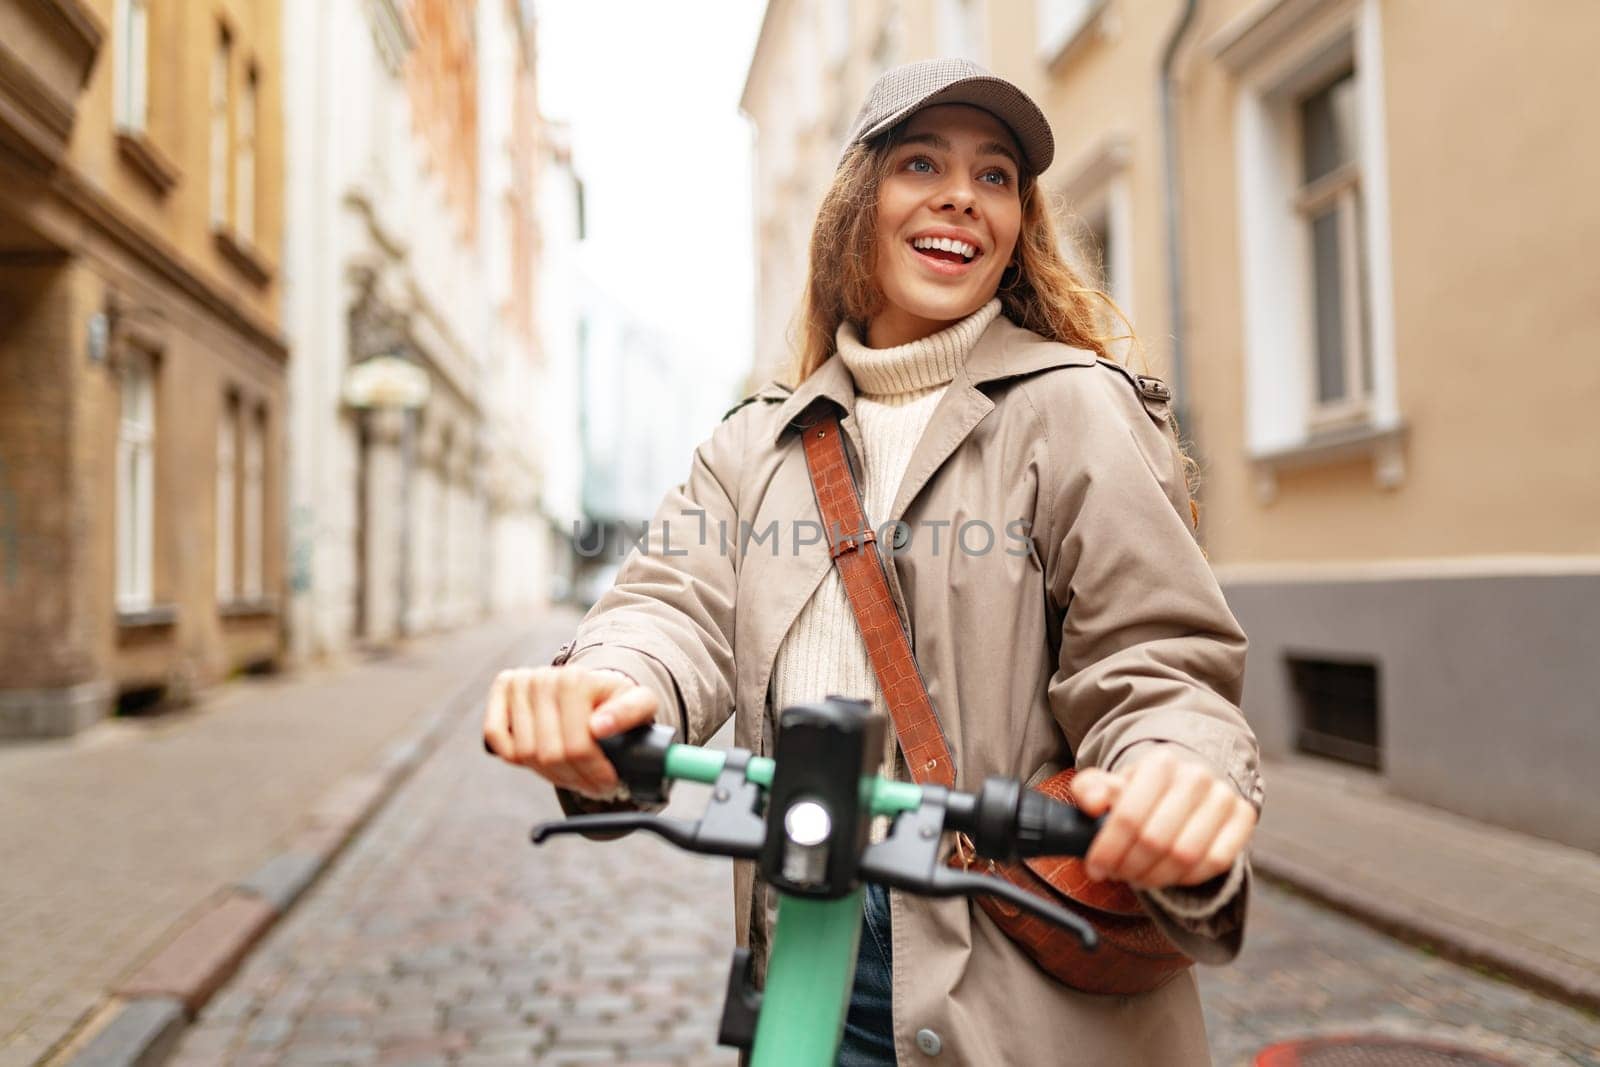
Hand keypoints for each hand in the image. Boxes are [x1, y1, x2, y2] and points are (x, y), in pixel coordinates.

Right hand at [482, 666, 658, 798]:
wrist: (591, 686)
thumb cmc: (616, 700)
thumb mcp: (640, 703)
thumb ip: (630, 712)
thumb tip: (599, 727)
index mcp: (575, 680)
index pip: (576, 746)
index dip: (594, 772)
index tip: (608, 782)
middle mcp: (543, 678)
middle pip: (550, 754)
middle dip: (574, 777)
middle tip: (591, 784)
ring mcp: (520, 682)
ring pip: (525, 753)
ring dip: (550, 773)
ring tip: (571, 772)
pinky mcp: (503, 689)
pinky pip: (496, 737)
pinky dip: (514, 756)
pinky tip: (539, 759)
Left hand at [1071, 747, 1256, 890]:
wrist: (1184, 786)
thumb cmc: (1141, 792)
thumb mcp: (1108, 786)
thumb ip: (1089, 790)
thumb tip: (1093, 804)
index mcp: (1159, 763)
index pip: (1129, 817)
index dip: (1108, 850)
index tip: (1096, 868)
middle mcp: (1196, 776)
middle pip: (1156, 840)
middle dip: (1130, 867)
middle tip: (1118, 874)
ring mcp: (1223, 796)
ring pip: (1185, 856)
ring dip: (1156, 876)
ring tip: (1139, 876)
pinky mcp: (1244, 817)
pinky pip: (1216, 862)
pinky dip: (1187, 877)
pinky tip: (1169, 874)